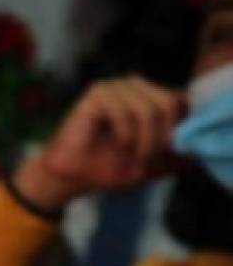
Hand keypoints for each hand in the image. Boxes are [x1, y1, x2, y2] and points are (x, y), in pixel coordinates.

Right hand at [15, 76, 185, 211]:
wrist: (69, 178)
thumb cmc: (105, 169)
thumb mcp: (150, 164)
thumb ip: (174, 153)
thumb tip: (197, 151)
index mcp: (148, 97)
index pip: (179, 100)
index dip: (177, 128)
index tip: (168, 153)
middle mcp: (133, 87)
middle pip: (168, 103)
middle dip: (161, 137)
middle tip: (147, 159)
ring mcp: (114, 87)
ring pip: (149, 108)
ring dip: (143, 139)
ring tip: (131, 155)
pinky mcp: (96, 94)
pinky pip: (124, 110)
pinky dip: (124, 134)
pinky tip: (116, 144)